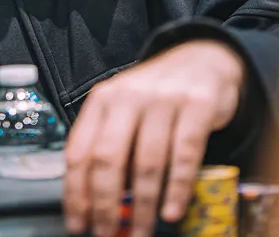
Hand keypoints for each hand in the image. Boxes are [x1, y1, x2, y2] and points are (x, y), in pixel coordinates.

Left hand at [64, 40, 244, 236]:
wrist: (203, 59)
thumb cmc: (157, 96)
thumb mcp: (124, 109)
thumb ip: (110, 145)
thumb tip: (98, 201)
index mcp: (102, 100)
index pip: (79, 150)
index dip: (76, 192)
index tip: (78, 223)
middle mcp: (128, 97)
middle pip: (108, 158)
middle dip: (105, 203)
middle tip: (106, 233)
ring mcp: (163, 100)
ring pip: (147, 162)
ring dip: (143, 206)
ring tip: (141, 232)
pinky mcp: (198, 106)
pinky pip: (185, 155)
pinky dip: (177, 189)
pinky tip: (171, 211)